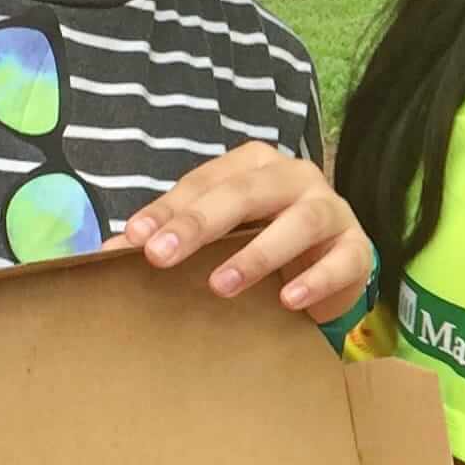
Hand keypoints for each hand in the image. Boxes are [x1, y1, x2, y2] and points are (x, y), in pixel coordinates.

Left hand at [119, 144, 372, 319]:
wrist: (331, 266)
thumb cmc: (264, 241)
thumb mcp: (217, 235)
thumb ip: (172, 236)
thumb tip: (107, 252)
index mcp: (255, 164)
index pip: (206, 181)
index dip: (168, 209)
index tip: (132, 238)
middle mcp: (295, 177)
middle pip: (247, 192)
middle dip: (200, 223)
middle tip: (161, 257)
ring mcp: (332, 210)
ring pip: (299, 222)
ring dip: (257, 253)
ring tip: (218, 285)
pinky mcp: (358, 248)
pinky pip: (341, 261)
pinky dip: (314, 280)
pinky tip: (287, 300)